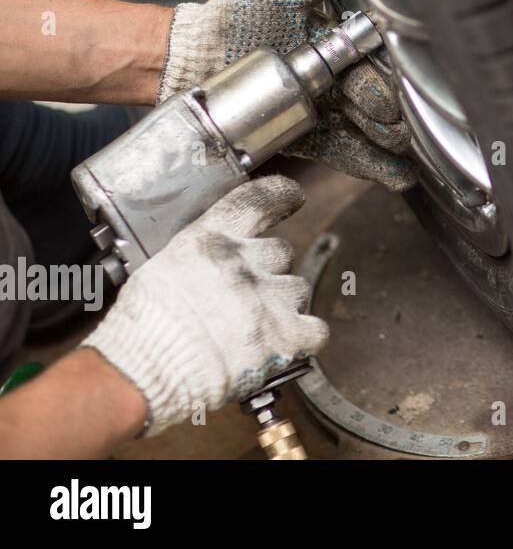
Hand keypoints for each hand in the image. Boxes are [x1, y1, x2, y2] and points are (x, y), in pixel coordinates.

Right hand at [81, 176, 325, 435]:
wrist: (140, 375)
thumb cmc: (139, 331)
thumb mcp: (159, 270)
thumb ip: (198, 258)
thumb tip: (214, 262)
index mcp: (210, 240)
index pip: (259, 200)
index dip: (281, 195)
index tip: (293, 197)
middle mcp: (244, 262)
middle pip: (281, 251)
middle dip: (267, 270)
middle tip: (243, 295)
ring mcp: (267, 299)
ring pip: (298, 289)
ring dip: (283, 304)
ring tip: (255, 326)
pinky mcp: (283, 337)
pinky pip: (315, 329)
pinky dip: (304, 336)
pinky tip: (285, 344)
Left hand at [160, 0, 414, 190]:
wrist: (197, 55)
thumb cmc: (240, 15)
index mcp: (339, 46)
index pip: (376, 63)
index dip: (391, 75)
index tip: (401, 86)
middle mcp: (340, 81)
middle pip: (376, 100)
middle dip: (392, 112)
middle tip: (397, 121)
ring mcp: (328, 111)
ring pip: (369, 130)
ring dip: (388, 142)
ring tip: (403, 151)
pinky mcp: (311, 137)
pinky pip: (346, 153)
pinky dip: (372, 164)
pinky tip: (396, 175)